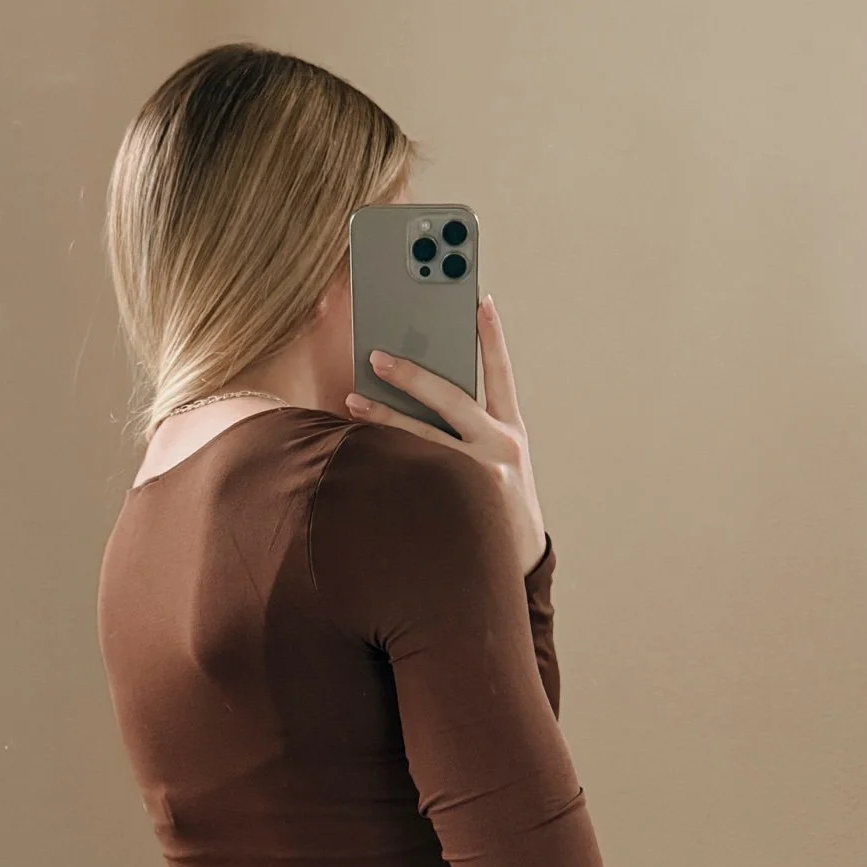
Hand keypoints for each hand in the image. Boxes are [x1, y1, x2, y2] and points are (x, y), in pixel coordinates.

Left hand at [346, 296, 547, 575]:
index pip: (501, 373)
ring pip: (422, 440)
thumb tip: (421, 390)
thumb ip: (473, 428)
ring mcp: (476, 479)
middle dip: (414, 375)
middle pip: (452, 400)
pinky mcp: (455, 506)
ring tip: (353, 400)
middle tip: (378, 355)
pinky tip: (355, 451)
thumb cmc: (497, 506)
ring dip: (385, 419)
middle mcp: (499, 451)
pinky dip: (383, 462)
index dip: (491, 336)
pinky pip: (411, 477)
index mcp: (511, 433)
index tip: (478, 299)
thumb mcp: (501, 462)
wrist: (513, 567)